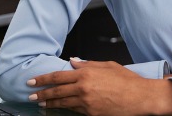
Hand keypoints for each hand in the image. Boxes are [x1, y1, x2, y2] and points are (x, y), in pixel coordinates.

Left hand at [27, 58, 171, 115]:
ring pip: (62, 103)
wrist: (141, 97)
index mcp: (87, 73)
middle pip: (56, 91)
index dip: (42, 79)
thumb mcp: (108, 66)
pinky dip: (65, 110)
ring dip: (49, 104)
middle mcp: (84, 88)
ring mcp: (87, 102)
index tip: (32, 81)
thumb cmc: (127, 81)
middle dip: (41, 93)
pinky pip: (75, 111)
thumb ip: (88, 64)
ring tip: (40, 104)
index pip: (58, 76)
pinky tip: (59, 109)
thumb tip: (72, 61)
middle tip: (30, 95)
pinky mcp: (91, 114)